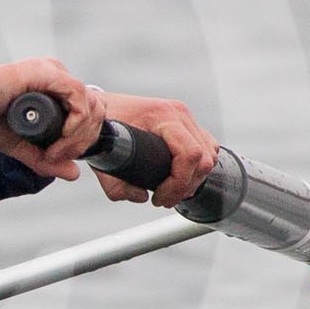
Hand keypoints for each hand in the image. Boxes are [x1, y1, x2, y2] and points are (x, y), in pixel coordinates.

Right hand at [0, 58, 104, 180]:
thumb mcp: (20, 145)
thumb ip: (46, 159)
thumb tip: (74, 174)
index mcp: (51, 87)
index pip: (89, 110)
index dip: (84, 139)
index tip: (63, 158)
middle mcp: (54, 74)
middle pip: (94, 107)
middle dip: (84, 139)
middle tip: (61, 158)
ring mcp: (49, 71)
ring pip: (89, 102)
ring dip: (78, 135)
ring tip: (55, 152)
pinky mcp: (42, 72)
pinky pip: (77, 95)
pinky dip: (74, 122)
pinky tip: (59, 138)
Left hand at [89, 91, 218, 206]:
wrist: (99, 109)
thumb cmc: (102, 128)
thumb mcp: (104, 160)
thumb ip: (118, 186)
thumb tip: (142, 197)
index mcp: (162, 115)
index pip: (190, 154)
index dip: (179, 183)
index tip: (160, 197)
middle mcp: (178, 113)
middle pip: (204, 158)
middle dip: (186, 186)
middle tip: (164, 199)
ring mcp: (184, 116)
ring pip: (209, 153)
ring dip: (194, 178)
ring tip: (172, 191)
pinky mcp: (185, 122)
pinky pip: (207, 146)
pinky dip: (198, 166)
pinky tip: (182, 176)